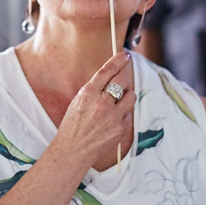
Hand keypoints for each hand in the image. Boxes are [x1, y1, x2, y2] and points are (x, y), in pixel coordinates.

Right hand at [54, 51, 135, 168]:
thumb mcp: (79, 100)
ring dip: (126, 96)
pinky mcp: (121, 128)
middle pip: (123, 81)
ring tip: (116, 103)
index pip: (107, 71)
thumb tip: (113, 76)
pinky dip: (122, 113)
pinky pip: (128, 113)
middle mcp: (101, 103)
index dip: (119, 60)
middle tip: (121, 84)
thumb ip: (95, 88)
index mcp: (88, 93)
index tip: (126, 55)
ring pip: (131, 95)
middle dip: (124, 80)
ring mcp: (113, 116)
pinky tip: (112, 120)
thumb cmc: (74, 124)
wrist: (74, 149)